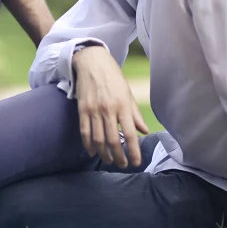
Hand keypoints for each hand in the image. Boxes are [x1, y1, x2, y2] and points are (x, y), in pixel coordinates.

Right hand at [72, 46, 149, 168]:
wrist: (92, 62)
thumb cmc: (113, 77)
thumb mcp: (128, 93)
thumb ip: (135, 114)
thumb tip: (144, 131)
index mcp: (123, 105)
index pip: (130, 134)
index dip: (134, 151)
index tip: (136, 162)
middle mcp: (108, 110)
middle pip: (113, 140)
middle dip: (119, 157)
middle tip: (123, 165)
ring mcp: (93, 110)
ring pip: (98, 139)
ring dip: (104, 154)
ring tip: (109, 161)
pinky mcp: (82, 110)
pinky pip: (84, 132)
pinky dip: (88, 145)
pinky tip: (93, 152)